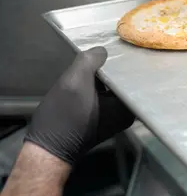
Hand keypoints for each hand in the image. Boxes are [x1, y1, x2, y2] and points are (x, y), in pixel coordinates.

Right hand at [25, 47, 133, 164]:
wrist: (45, 148)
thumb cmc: (62, 116)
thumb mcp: (75, 81)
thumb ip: (90, 60)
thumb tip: (103, 50)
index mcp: (128, 107)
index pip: (131, 76)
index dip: (121, 61)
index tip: (115, 48)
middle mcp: (126, 113)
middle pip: (122, 81)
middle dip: (110, 68)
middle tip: (101, 53)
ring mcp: (113, 117)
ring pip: (111, 87)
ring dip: (100, 77)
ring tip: (91, 63)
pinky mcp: (101, 118)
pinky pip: (103, 95)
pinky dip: (95, 86)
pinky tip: (86, 79)